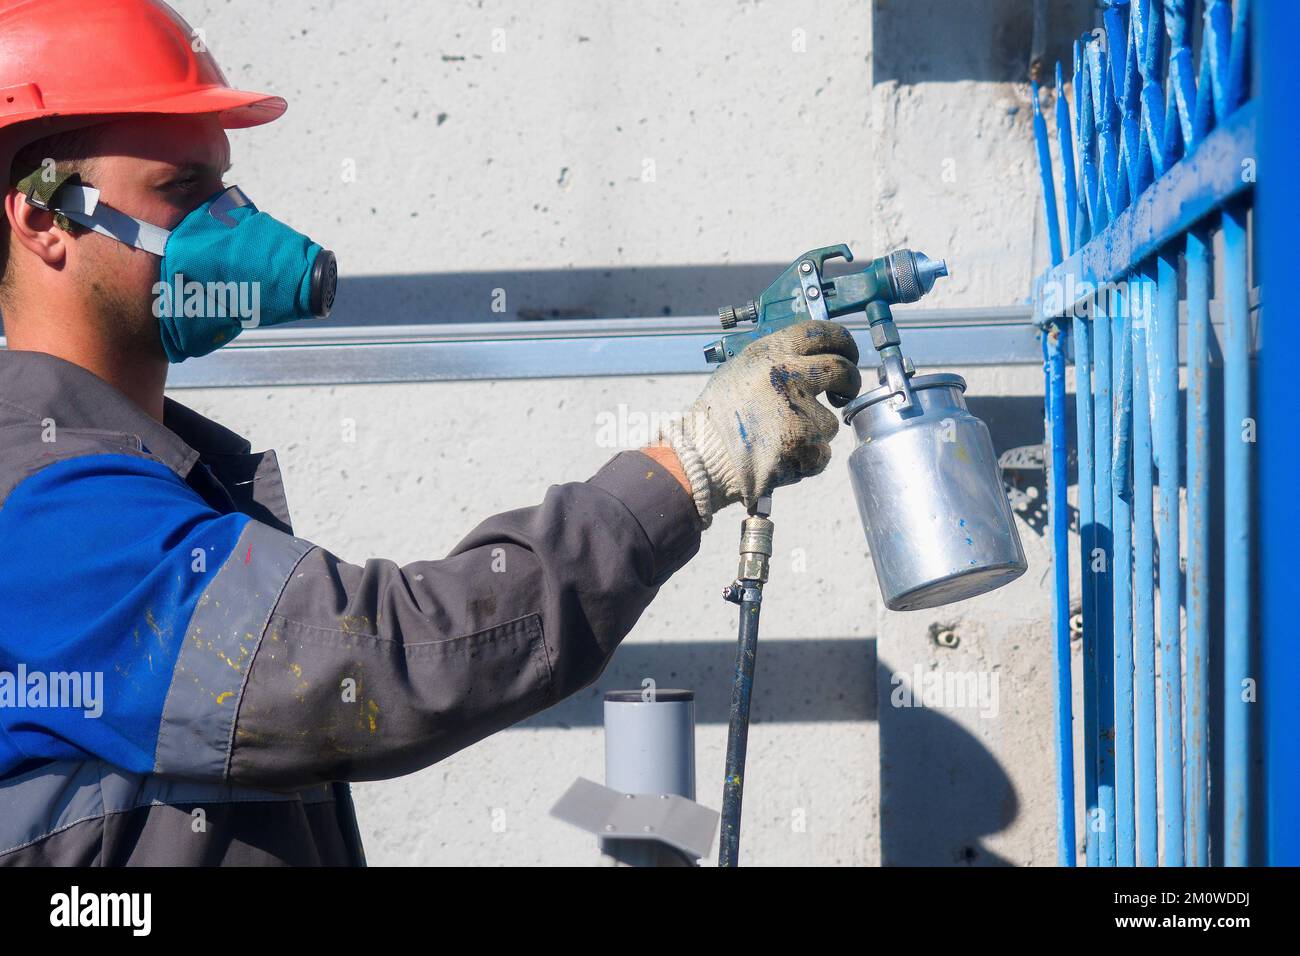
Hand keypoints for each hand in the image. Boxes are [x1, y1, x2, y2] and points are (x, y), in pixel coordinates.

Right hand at [659, 319, 861, 525]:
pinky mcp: (805, 444)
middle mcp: (788, 375)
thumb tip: (806, 357)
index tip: (847, 352)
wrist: (702, 457)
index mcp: (771, 353)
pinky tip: (782, 457)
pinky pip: (822, 453)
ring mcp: (799, 410)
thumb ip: (773, 361)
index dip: (843, 341)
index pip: (822, 332)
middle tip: (843, 392)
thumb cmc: (715, 418)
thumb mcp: (739, 371)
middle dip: (849, 382)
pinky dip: (808, 459)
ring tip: (781, 439)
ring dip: (815, 432)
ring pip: (830, 420)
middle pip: (842, 369)